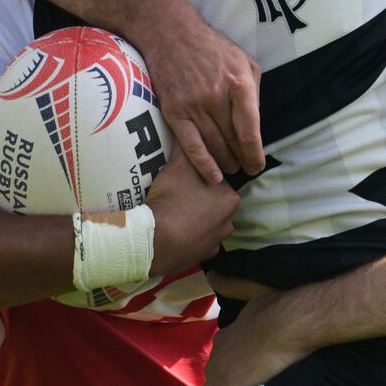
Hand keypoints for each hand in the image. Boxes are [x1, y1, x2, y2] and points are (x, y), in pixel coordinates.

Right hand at [135, 7, 264, 183]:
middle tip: (247, 169)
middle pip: (233, 141)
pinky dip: (203, 164)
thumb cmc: (213, 48)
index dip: (255, 153)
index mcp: (239, 84)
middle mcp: (217, 97)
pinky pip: (190, 145)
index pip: (250, 129)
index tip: (258, 165)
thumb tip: (255, 122)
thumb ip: (253, 91)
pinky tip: (213, 176)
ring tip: (232, 170)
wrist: (171, 35)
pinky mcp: (174, 111)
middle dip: (242, 159)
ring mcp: (193, 105)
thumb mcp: (245, 62)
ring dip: (225, 163)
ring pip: (214, 145)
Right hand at [145, 156, 239, 276]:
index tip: (184, 180)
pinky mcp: (203, 257)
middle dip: (199, 200)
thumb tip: (191, 129)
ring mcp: (217, 242)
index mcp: (231, 198)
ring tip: (174, 215)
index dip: (200, 179)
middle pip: (213, 204)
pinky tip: (175, 232)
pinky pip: (198, 243)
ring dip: (195, 220)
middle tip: (177, 197)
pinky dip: (189, 238)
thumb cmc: (171, 199)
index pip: (217, 183)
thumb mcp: (178, 165)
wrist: (154, 240)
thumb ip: (187, 148)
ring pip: (207, 225)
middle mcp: (230, 222)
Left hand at [190, 274, 304, 385]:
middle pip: (217, 371)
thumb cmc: (278, 307)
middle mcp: (218, 352)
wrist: (291, 322)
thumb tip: (212, 272)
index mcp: (228, 334)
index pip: (224, 352)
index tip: (242, 368)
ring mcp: (218, 371)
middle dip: (228, 380)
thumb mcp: (254, 291)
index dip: (233, 361)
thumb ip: (233, 284)